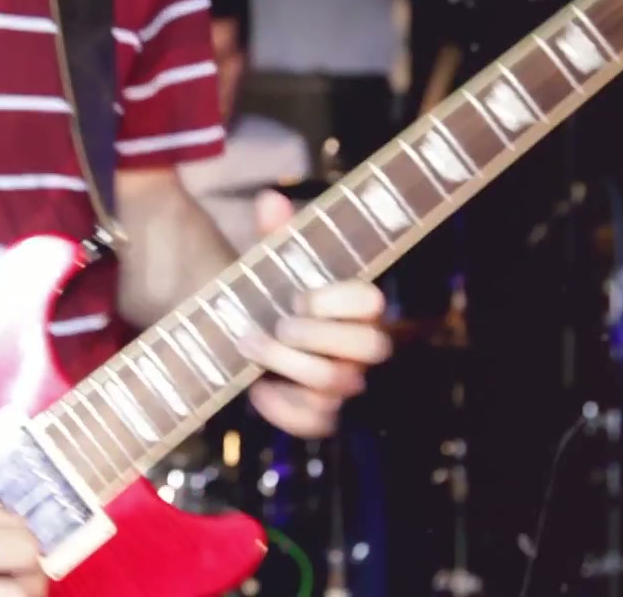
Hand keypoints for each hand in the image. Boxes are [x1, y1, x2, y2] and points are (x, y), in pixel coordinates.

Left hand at [242, 191, 391, 437]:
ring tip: (250, 343)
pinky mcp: (318, 414)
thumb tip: (270, 200)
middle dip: (317, 334)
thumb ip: (275, 234)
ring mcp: (342, 383)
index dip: (337, 300)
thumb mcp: (273, 262)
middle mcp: (359, 348)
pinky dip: (281, 408)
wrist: (251, 334)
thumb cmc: (273, 293)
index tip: (298, 294)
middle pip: (372, 347)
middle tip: (278, 323)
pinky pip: (314, 423)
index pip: (373, 302)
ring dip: (286, 363)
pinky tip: (256, 387)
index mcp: (357, 307)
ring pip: (337, 385)